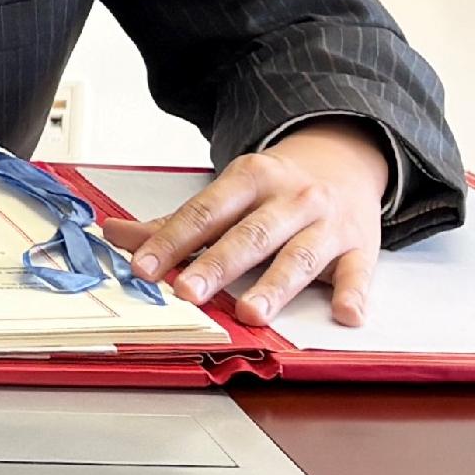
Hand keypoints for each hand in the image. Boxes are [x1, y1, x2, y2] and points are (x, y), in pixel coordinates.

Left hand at [98, 119, 389, 324]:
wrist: (345, 160)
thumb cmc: (278, 186)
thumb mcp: (229, 192)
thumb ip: (176, 221)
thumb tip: (113, 235)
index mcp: (251, 179)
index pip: (206, 211)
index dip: (173, 241)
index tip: (144, 268)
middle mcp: (291, 198)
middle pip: (250, 234)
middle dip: (217, 265)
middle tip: (188, 292)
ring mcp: (327, 223)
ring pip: (300, 256)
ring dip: (275, 285)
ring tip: (251, 313)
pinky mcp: (361, 247)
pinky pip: (360, 272)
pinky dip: (354, 294)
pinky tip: (345, 314)